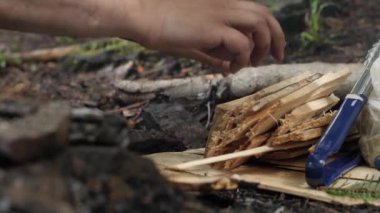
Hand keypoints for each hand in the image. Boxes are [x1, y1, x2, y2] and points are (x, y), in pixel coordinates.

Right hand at [131, 0, 285, 72]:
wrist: (142, 15)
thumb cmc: (163, 26)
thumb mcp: (193, 41)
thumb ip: (213, 53)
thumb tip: (227, 68)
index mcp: (222, 4)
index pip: (257, 12)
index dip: (271, 30)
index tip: (273, 49)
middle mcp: (226, 5)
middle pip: (265, 16)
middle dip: (277, 38)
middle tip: (276, 57)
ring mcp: (220, 14)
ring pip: (259, 25)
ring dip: (261, 47)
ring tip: (250, 63)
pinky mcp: (212, 27)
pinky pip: (240, 44)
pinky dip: (241, 58)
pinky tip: (230, 67)